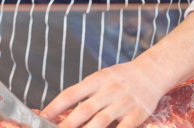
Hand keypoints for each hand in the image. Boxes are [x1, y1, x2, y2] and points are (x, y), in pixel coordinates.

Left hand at [41, 58, 165, 127]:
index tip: (42, 117)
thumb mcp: (101, 77)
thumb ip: (85, 92)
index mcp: (96, 80)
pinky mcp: (136, 115)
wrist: (151, 72)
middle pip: (83, 110)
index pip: (70, 94)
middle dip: (67, 124)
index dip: (55, 107)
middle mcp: (108, 91)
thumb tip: (64, 109)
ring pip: (101, 121)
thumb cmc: (122, 77)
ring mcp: (122, 103)